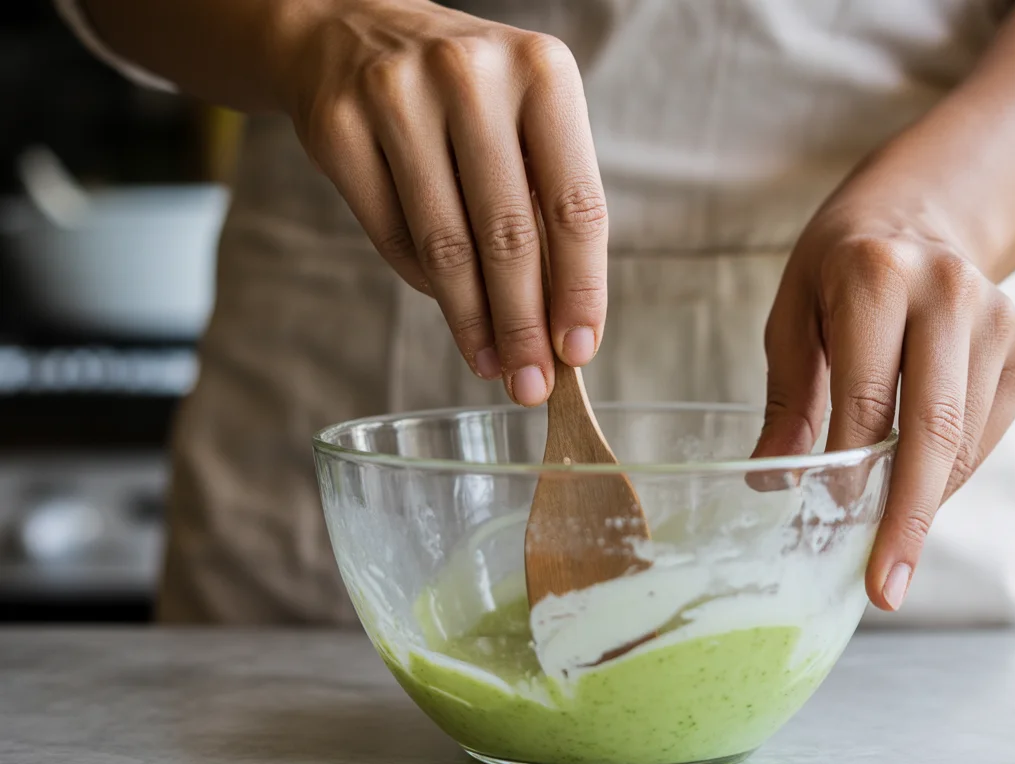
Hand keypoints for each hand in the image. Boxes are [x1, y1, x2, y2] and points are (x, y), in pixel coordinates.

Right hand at [272, 0, 606, 404]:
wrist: (348, 33)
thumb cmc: (464, 95)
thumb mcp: (525, 120)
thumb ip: (548, 206)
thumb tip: (562, 325)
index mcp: (543, 72)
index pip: (576, 204)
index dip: (580, 288)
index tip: (579, 350)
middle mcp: (472, 75)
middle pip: (509, 234)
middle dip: (523, 324)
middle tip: (531, 382)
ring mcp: (397, 96)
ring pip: (446, 244)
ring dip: (473, 321)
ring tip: (491, 364)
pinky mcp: (338, 126)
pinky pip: (392, 234)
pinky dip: (424, 283)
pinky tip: (449, 307)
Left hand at [753, 205, 1014, 612]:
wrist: (921, 218)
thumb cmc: (839, 272)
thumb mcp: (793, 316)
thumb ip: (788, 397)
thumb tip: (770, 478)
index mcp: (877, 277)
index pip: (868, 396)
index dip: (853, 473)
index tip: (836, 533)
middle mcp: (948, 293)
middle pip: (934, 430)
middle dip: (907, 519)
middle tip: (885, 588)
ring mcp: (997, 322)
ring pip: (963, 444)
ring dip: (922, 504)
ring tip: (886, 544)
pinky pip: (985, 437)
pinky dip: (947, 477)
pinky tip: (915, 490)